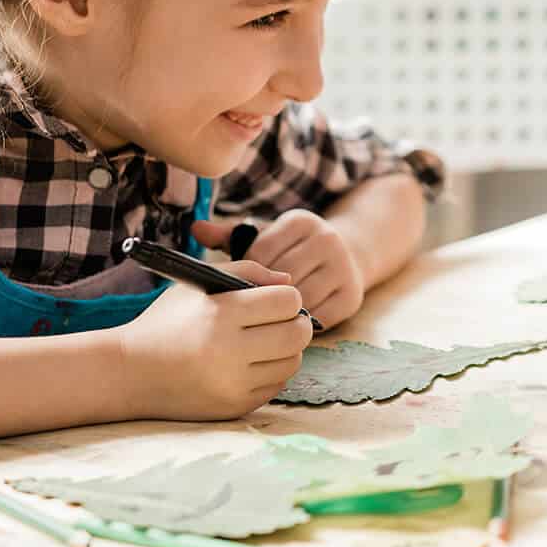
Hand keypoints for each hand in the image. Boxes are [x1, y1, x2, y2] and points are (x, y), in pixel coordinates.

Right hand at [119, 260, 311, 419]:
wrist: (128, 372)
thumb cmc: (167, 322)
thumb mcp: (198, 284)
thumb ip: (247, 272)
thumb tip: (289, 284)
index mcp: (222, 314)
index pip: (288, 301)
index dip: (286, 298)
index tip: (274, 301)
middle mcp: (229, 351)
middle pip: (297, 334)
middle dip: (296, 323)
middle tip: (282, 321)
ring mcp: (232, 384)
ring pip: (292, 362)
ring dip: (286, 349)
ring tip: (265, 342)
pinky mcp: (233, 407)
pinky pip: (276, 386)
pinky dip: (271, 373)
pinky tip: (250, 364)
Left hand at [230, 209, 365, 329]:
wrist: (348, 255)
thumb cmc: (292, 250)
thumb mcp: (266, 237)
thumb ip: (230, 235)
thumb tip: (195, 228)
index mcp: (301, 221)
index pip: (261, 254)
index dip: (246, 275)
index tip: (240, 287)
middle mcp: (327, 240)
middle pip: (282, 278)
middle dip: (264, 296)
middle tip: (248, 311)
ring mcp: (343, 268)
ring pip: (301, 300)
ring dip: (281, 314)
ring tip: (265, 320)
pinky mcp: (352, 296)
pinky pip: (319, 319)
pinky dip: (301, 325)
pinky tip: (288, 324)